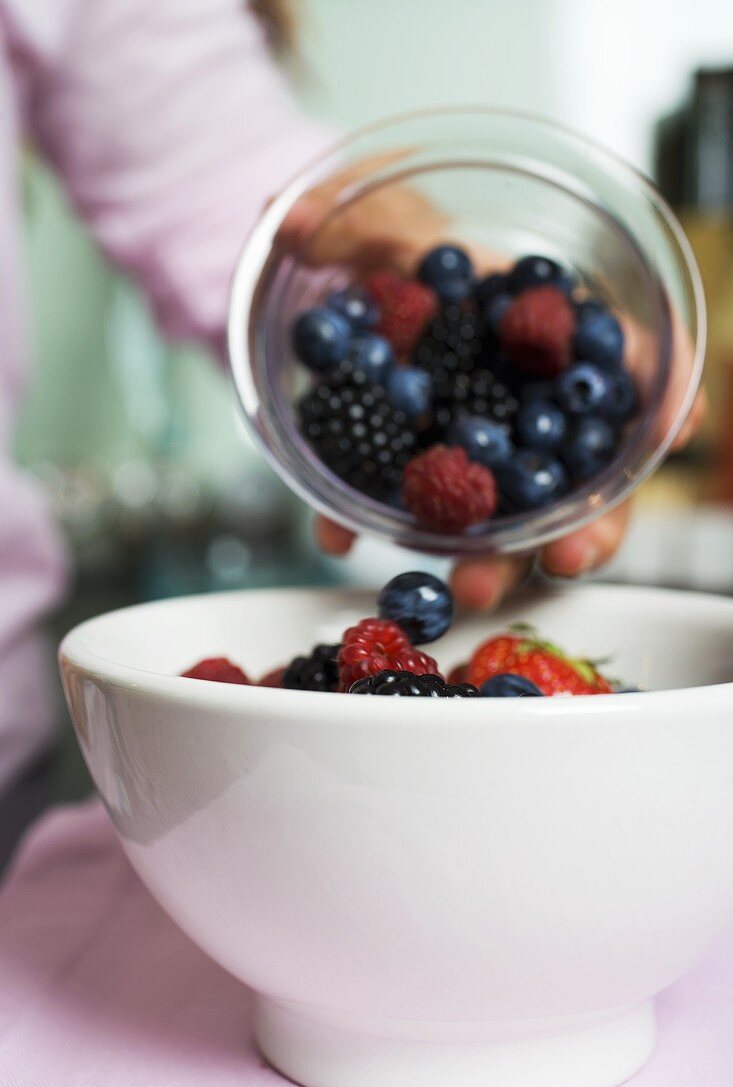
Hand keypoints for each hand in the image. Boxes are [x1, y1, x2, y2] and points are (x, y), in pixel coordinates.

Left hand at [279, 159, 705, 608]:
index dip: (659, 386)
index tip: (676, 424)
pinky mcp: (407, 457)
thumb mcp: (374, 200)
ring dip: (496, 556)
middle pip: (578, 465)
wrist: (326, 268)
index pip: (623, 352)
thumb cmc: (382, 226)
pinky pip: (400, 502)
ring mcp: (467, 432)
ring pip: (507, 508)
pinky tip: (342, 537)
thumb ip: (350, 211)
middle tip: (571, 557)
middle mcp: (517, 388)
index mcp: (536, 316)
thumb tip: (293, 220)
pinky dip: (371, 523)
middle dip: (588, 521)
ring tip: (467, 590)